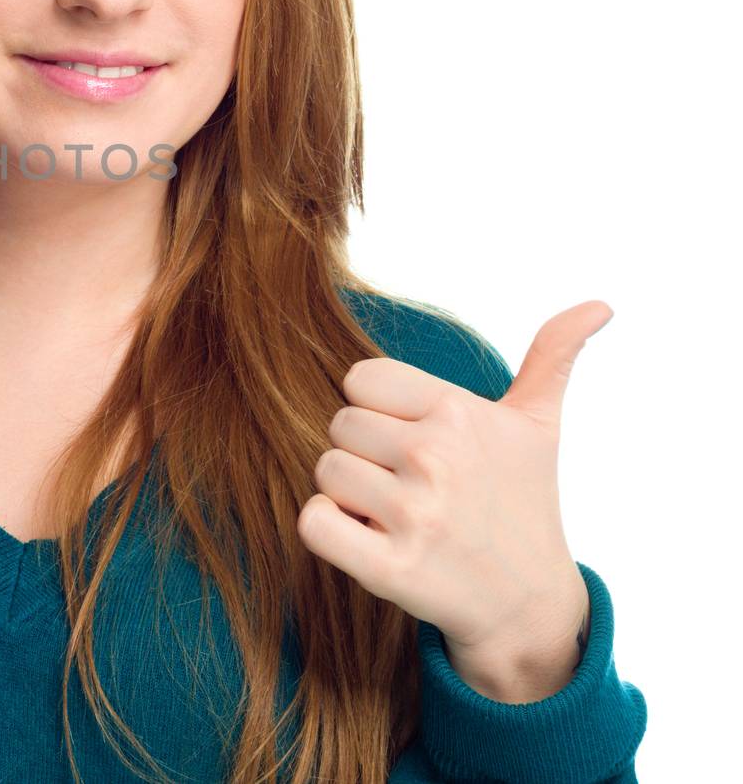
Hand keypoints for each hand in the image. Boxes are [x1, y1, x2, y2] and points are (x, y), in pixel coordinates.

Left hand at [296, 300, 610, 681]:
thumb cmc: (521, 504)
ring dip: (349, 497)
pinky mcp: (390, 569)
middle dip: (365, 455)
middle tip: (410, 486)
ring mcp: (414, 515)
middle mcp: (436, 457)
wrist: (529, 607)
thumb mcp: (538, 427)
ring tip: (397, 515)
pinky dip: (328, 530)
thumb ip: (553, 357)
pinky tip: (367, 539)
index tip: (415, 440)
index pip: (361, 379)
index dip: (379, 410)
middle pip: (339, 426)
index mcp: (459, 413)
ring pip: (324, 471)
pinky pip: (313, 522)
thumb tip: (599, 304)